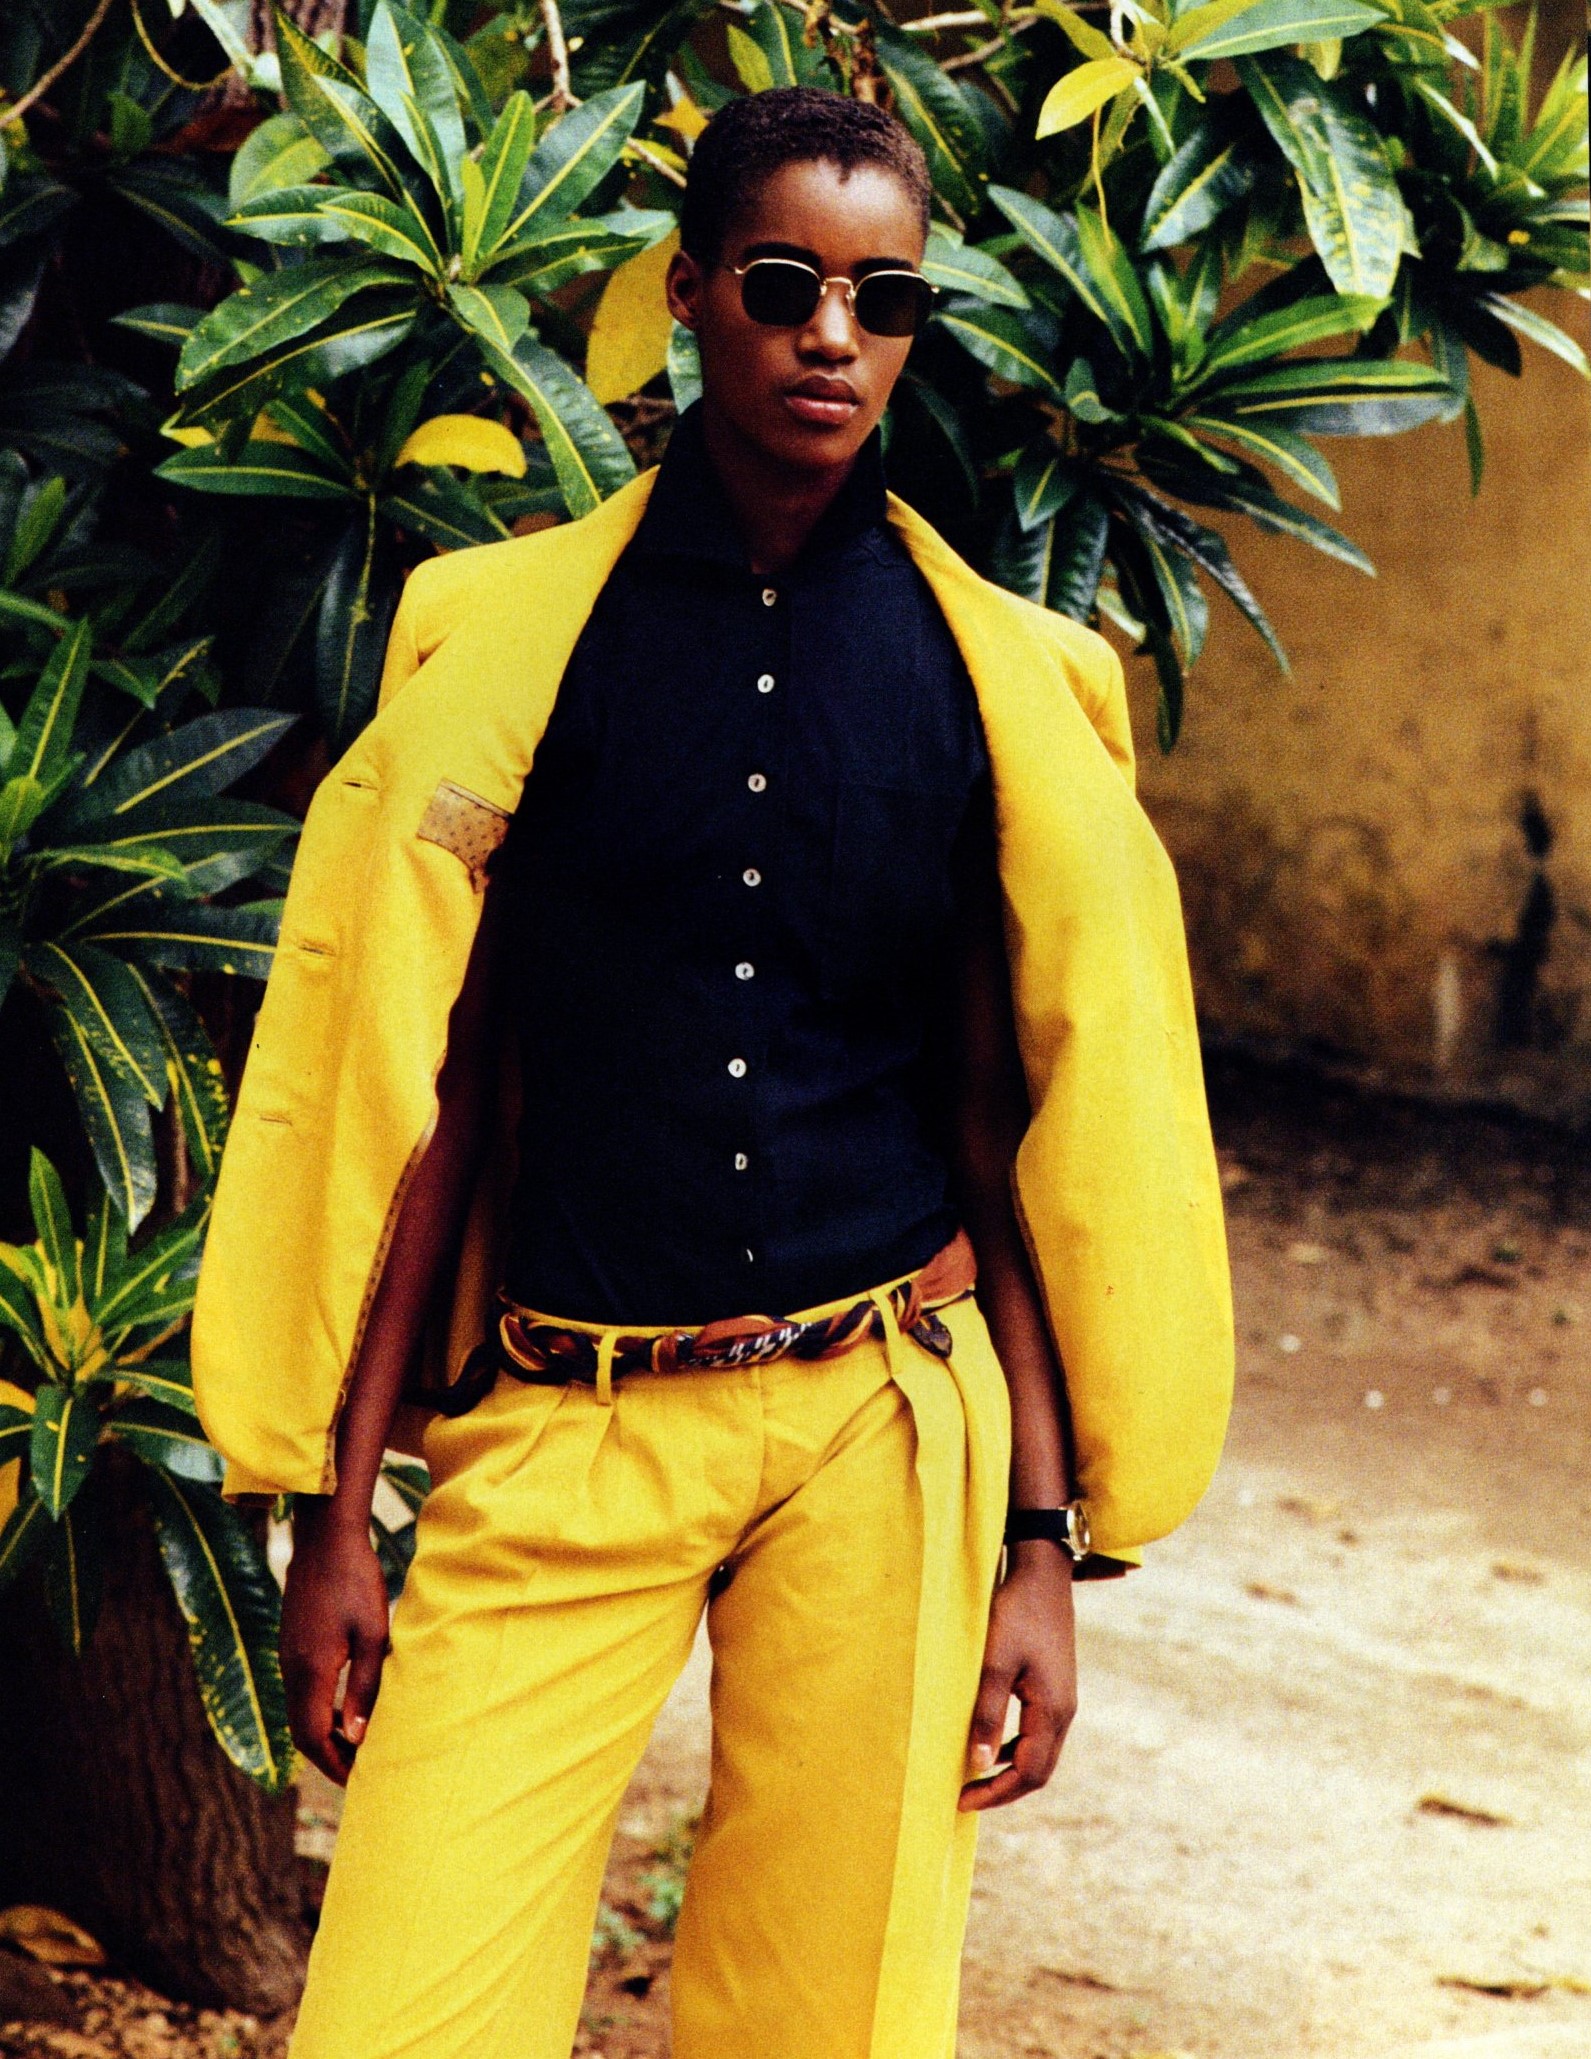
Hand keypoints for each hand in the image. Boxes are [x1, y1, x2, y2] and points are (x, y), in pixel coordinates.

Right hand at [280, 1499, 390, 1785]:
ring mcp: (287, 1656)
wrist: (325, 1538)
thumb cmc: (356, 1581)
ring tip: (357, 1745)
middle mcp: (291, 1669)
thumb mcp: (372, 1634)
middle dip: (329, 1757)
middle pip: (302, 1732)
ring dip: (324, 1735)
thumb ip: (363, 1686)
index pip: (313, 1737)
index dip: (335, 1764)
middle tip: (360, 1772)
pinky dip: (319, 1711)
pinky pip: (300, 1692)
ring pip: (299, 1712)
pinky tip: (345, 1708)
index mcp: (310, 1671)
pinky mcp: (291, 1644)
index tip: (359, 1781)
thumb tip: (357, 1737)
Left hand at [959, 1542, 1076, 1811]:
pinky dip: (1015, 1747)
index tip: (962, 1799)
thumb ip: (986, 1714)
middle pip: (1039, 1770)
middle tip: (966, 1796)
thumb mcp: (994, 1662)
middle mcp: (1064, 1711)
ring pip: (1040, 1752)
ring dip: (1010, 1770)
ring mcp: (1062, 1699)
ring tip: (975, 1776)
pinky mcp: (1054, 1686)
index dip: (996, 1792)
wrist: (1041, 1573)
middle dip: (1004, 1789)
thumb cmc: (1015, 1614)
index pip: (1029, 1773)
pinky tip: (991, 1742)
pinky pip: (1037, 1732)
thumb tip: (977, 1765)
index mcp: (1053, 1710)